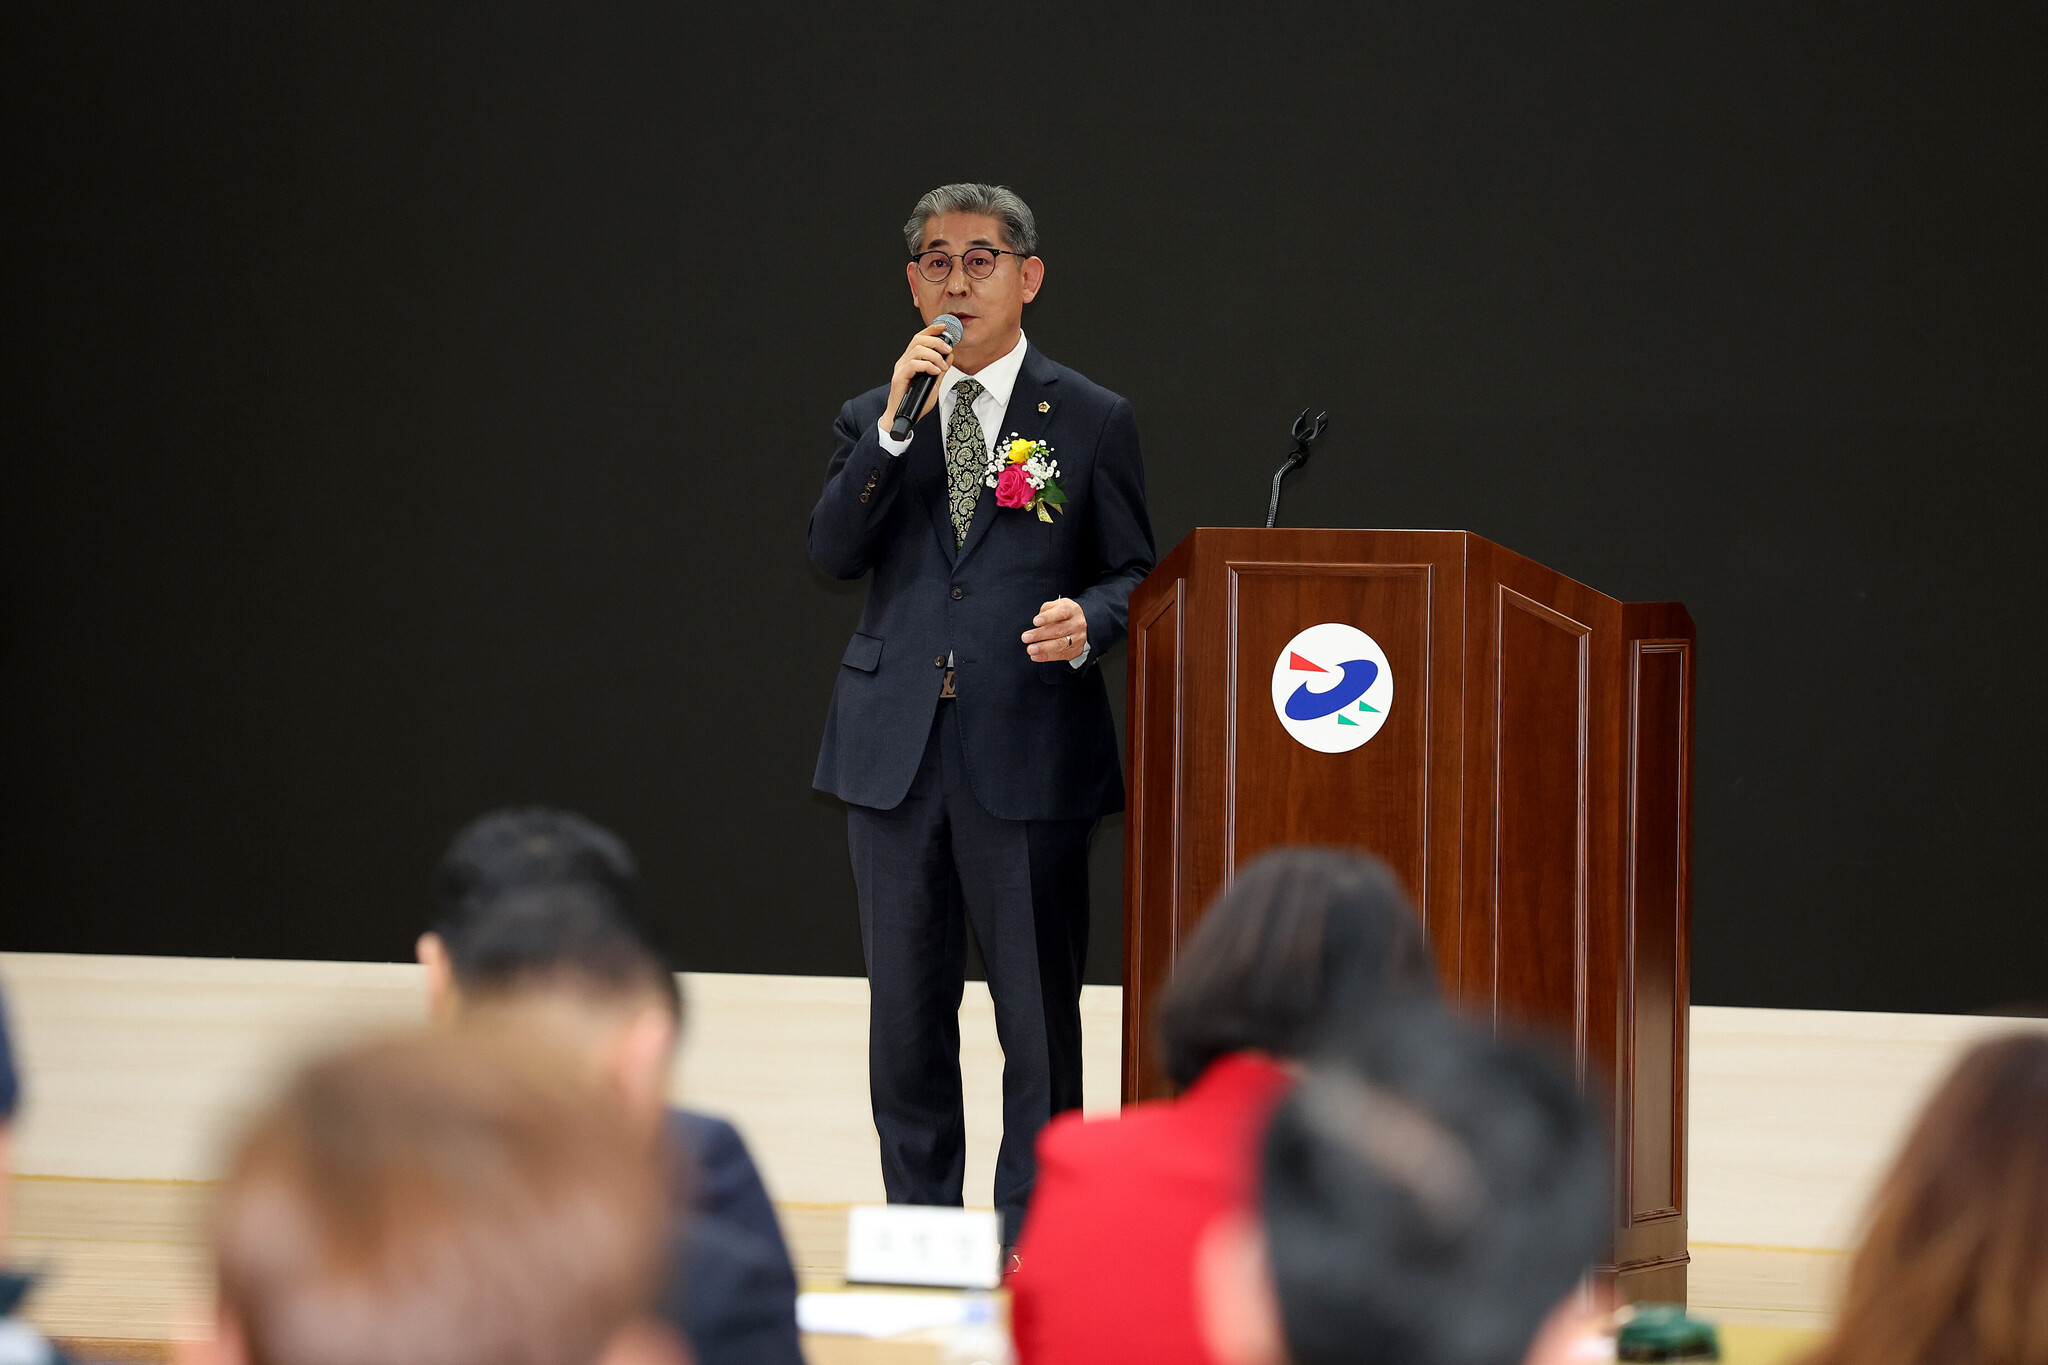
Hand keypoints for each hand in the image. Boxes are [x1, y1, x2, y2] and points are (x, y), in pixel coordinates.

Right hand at [877, 321, 954, 436]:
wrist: (902, 418)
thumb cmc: (915, 403)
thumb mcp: (933, 384)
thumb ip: (940, 370)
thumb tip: (950, 356)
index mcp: (910, 360)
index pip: (919, 338)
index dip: (931, 330)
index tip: (944, 327)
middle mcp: (904, 361)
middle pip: (918, 339)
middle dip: (936, 341)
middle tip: (948, 349)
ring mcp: (900, 369)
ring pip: (917, 350)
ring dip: (934, 355)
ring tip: (942, 366)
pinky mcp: (899, 378)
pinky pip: (914, 364)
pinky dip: (928, 366)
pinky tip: (935, 372)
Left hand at [1023, 598, 1087, 662]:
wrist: (1080, 624)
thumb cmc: (1064, 614)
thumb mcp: (1056, 605)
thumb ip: (1046, 610)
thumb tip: (1038, 620)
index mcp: (1072, 610)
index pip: (1061, 612)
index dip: (1048, 617)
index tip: (1035, 621)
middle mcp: (1077, 624)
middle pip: (1058, 630)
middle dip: (1040, 635)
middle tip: (1026, 638)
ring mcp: (1078, 638)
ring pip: (1060, 644)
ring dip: (1043, 648)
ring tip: (1030, 649)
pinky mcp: (1076, 650)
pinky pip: (1061, 655)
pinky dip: (1046, 656)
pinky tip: (1035, 656)